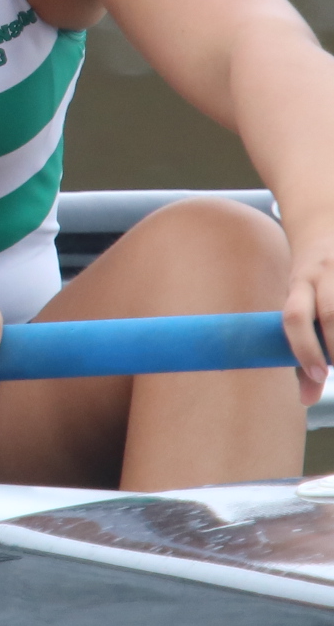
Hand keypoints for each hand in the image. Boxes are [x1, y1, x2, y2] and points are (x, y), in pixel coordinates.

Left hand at [284, 237, 333, 404]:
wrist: (324, 225)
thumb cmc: (311, 283)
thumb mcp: (300, 307)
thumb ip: (303, 350)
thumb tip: (306, 400)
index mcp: (297, 285)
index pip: (295, 317)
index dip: (304, 348)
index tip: (318, 377)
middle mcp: (322, 275)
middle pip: (331, 314)